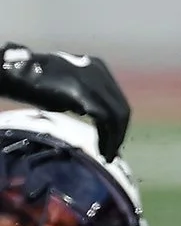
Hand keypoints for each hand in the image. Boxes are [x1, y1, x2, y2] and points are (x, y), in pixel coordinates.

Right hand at [0, 44, 130, 158]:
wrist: (15, 73)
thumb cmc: (33, 83)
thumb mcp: (65, 91)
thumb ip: (81, 100)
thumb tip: (88, 114)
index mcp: (98, 69)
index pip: (117, 100)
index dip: (117, 124)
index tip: (113, 142)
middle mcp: (101, 72)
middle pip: (121, 108)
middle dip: (119, 133)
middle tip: (112, 154)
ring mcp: (94, 80)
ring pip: (117, 115)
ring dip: (114, 138)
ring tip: (107, 156)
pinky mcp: (83, 92)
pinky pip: (104, 118)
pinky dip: (106, 137)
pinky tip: (101, 150)